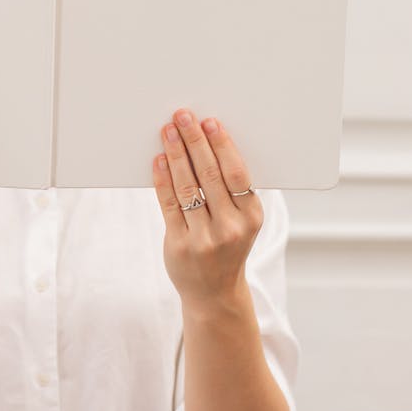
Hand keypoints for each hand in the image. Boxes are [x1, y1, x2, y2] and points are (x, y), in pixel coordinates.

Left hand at [151, 108, 263, 306]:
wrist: (214, 293)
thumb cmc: (227, 246)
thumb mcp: (242, 222)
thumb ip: (230, 191)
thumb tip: (208, 144)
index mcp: (252, 217)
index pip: (236, 174)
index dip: (222, 145)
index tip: (210, 122)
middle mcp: (230, 228)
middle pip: (210, 175)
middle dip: (195, 141)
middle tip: (183, 116)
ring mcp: (204, 238)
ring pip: (187, 186)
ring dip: (176, 154)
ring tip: (168, 131)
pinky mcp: (179, 244)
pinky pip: (169, 204)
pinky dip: (163, 178)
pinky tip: (159, 159)